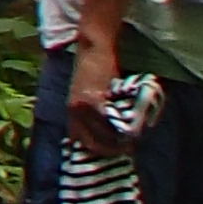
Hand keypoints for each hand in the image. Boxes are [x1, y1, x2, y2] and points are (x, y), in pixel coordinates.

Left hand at [65, 34, 128, 156]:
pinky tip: (129, 131)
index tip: (114, 156)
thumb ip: (96, 115)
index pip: (81, 143)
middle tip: (127, 152)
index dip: (98, 152)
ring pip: (100, 136)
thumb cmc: (97, 71)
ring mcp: (80, 107)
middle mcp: (72, 112)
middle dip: (110, 151)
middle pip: (91, 144)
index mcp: (72, 113)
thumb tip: (113, 138)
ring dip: (116, 142)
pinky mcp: (91, 99)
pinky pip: (105, 122)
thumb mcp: (92, 96)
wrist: (93, 47)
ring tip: (131, 143)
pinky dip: (118, 129)